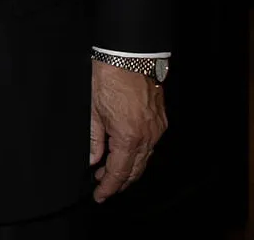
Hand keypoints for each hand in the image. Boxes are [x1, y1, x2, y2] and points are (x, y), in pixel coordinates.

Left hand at [88, 59, 166, 201]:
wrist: (129, 58)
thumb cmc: (109, 79)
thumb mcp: (92, 111)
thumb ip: (94, 140)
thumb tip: (92, 159)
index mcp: (128, 136)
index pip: (119, 171)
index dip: (109, 187)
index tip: (100, 195)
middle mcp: (147, 136)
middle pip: (135, 170)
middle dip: (119, 182)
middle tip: (103, 186)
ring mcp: (157, 129)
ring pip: (145, 159)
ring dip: (129, 169)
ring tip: (111, 172)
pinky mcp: (161, 121)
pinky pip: (151, 146)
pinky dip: (138, 154)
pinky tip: (126, 154)